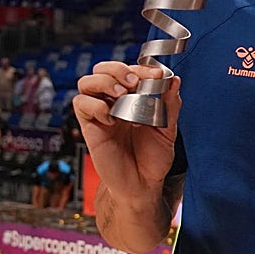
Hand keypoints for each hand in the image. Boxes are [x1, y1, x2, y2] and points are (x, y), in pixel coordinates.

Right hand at [72, 62, 179, 199]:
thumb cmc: (154, 159)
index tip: (158, 75)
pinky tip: (111, 118)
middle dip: (118, 69)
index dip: (142, 68)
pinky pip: (80, 104)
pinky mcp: (89, 127)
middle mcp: (114, 102)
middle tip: (134, 82)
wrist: (143, 185)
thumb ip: (170, 105)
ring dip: (104, 81)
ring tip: (122, 93)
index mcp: (133, 99)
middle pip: (102, 69)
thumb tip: (174, 79)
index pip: (129, 71)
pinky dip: (95, 105)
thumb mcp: (168, 130)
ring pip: (86, 82)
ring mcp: (100, 113)